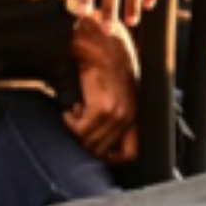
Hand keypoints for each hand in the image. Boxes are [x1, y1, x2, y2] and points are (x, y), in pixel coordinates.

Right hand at [64, 12, 139, 163]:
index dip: (111, 158)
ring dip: (77, 130)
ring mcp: (117, 114)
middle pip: (104, 151)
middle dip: (86, 142)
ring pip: (90, 142)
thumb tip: (97, 141)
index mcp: (135, 115)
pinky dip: (70, 123)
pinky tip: (71, 110)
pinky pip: (81, 130)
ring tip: (75, 113)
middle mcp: (129, 117)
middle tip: (79, 124)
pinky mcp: (102, 108)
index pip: (130, 154)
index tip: (95, 149)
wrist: (98, 47)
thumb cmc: (103, 67)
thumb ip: (112, 117)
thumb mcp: (115, 95)